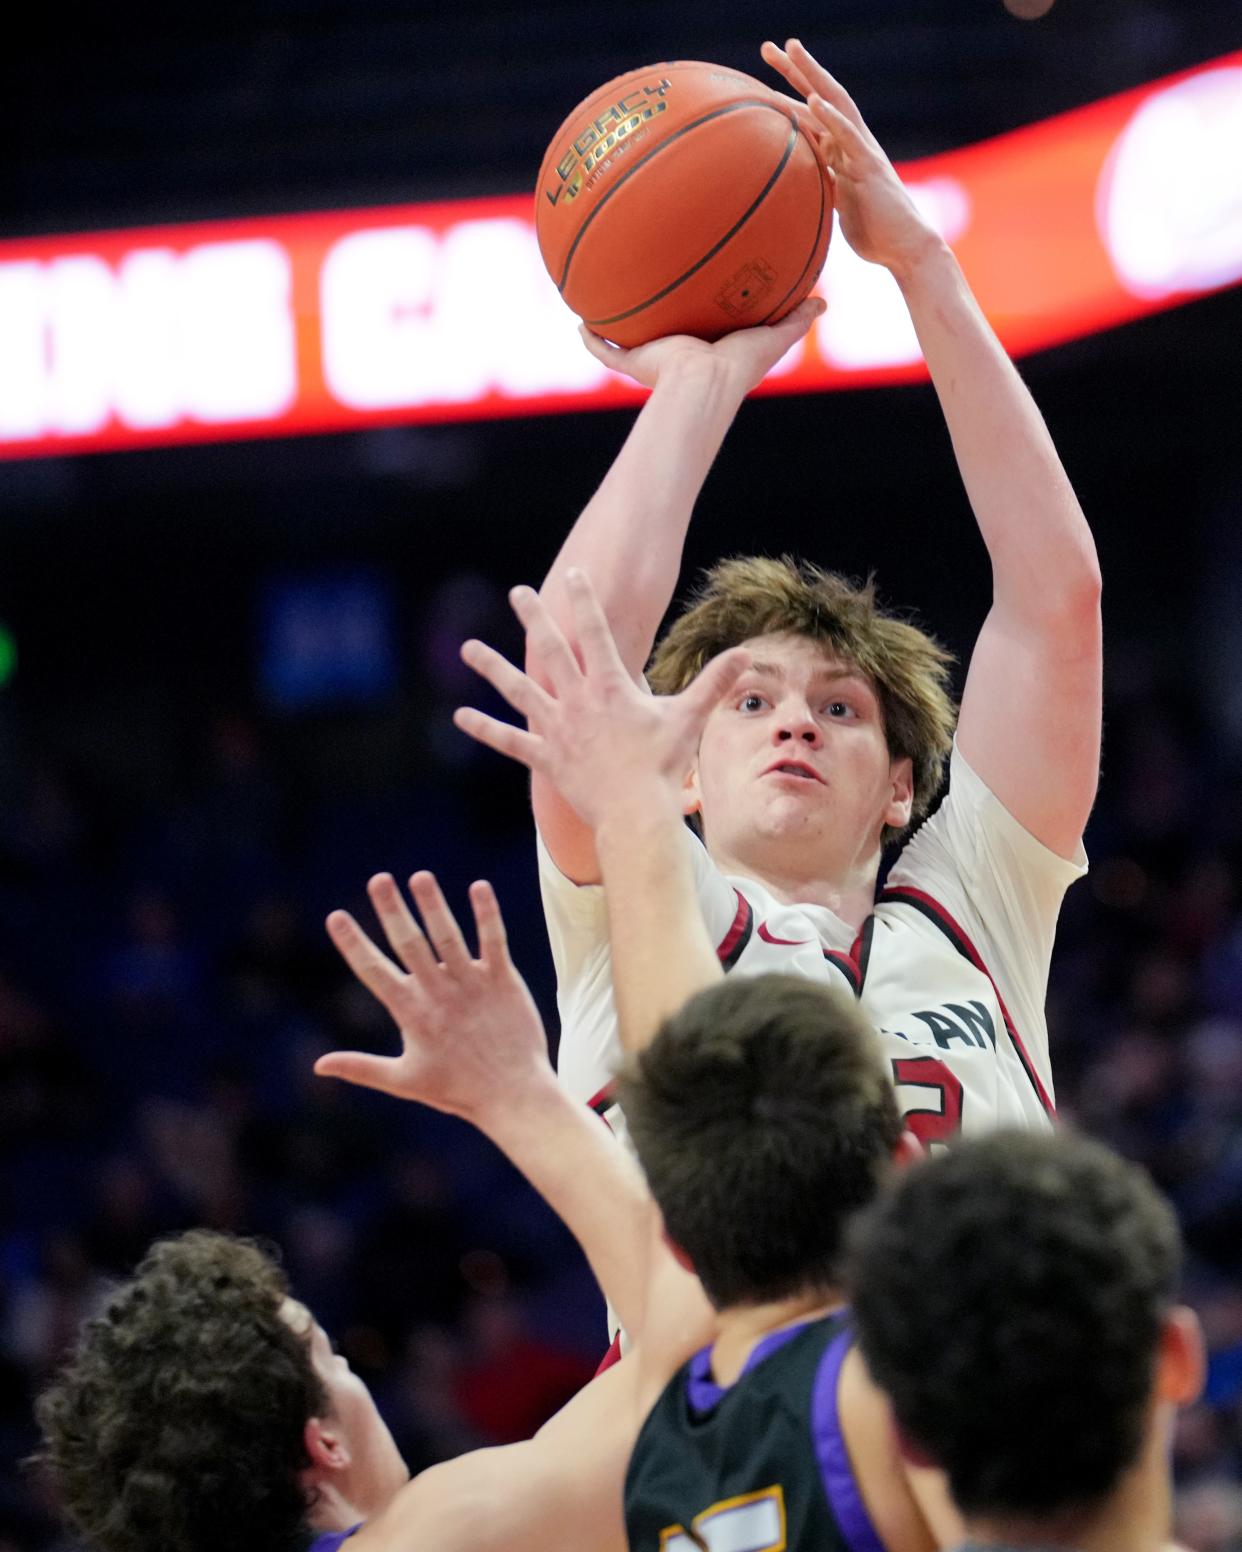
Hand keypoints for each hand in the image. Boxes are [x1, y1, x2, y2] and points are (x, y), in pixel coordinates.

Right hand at [316, 871, 551, 1123]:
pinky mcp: (503, 980)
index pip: (374, 971)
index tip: (336, 916)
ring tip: (420, 877)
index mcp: (411, 1013)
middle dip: (392, 910)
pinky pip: (493, 941)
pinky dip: (486, 914)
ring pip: (448, 936)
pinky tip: (479, 887)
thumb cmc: (457, 1089)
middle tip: (378, 879)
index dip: (354, 943)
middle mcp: (438, 993)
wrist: (513, 1095)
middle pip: (410, 944)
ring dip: (433, 905)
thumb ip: (361, 1067)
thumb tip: (317, 1066)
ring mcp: (471, 984)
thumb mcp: (403, 1081)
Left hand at [453, 568, 749, 829]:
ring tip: (468, 648)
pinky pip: (509, 740)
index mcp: (610, 688)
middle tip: (518, 591)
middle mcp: (577, 701)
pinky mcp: (545, 757)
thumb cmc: (663, 766)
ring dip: (492, 667)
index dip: (584, 600)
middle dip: (534, 618)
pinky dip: (485, 729)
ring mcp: (556, 729)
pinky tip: (460, 716)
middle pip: (550, 650)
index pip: (595, 633)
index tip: (572, 573)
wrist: (635, 812)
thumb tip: (745, 652)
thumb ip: (714, 682)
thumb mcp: (690, 718)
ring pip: (519, 690)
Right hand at [579, 294, 823, 393]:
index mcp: (706, 352)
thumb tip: (823, 301)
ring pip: (628, 343)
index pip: (700, 332)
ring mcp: (651, 360)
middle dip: (654, 320)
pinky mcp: (633, 363)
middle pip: (661, 336)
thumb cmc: (739, 365)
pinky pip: (605, 351)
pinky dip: (592, 339)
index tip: (694, 298)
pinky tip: (580, 322)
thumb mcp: (773, 336)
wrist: (704, 382)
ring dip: (616, 327)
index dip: (697, 317)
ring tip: (602, 303)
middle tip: (647, 294)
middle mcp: (676, 355)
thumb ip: (796, 319)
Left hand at [762, 38, 941, 278]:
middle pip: (822, 95)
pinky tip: (815, 99)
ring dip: (813, 77)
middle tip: (768, 46)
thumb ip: (819, 187)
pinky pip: (850, 138)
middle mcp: (852, 141)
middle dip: (795, 69)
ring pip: (837, 104)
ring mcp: (862, 150)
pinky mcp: (870, 167)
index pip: (812, 111)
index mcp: (841, 149)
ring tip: (792, 51)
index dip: (789, 90)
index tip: (763, 70)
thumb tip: (793, 188)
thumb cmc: (872, 230)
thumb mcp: (836, 205)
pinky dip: (833, 118)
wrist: (905, 248)